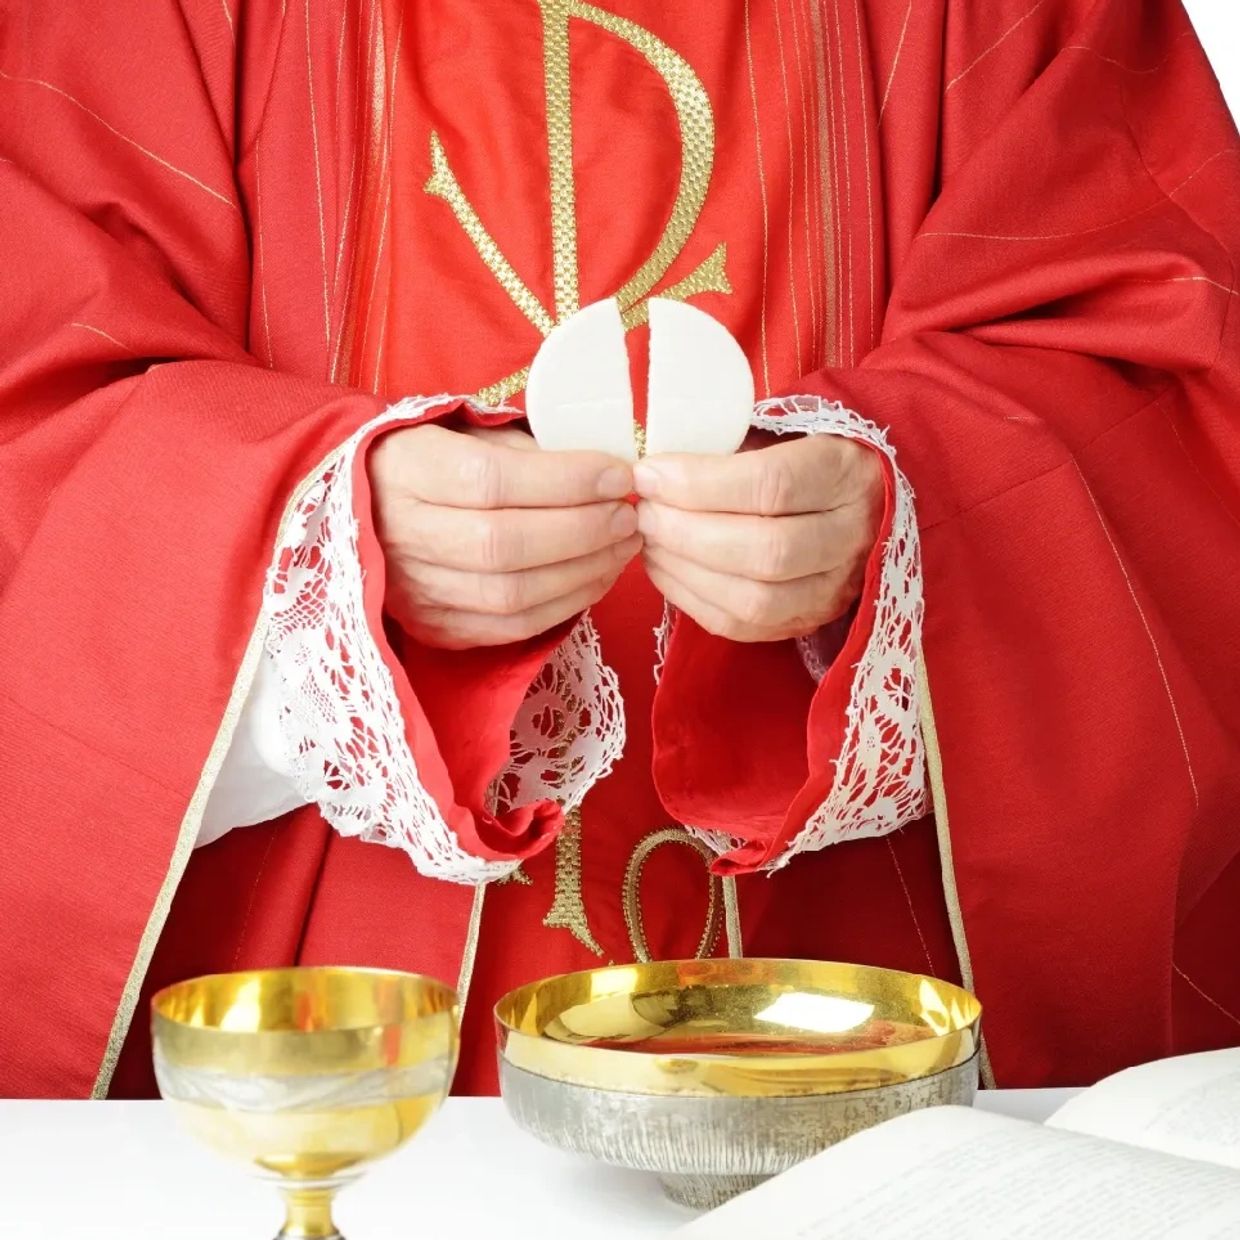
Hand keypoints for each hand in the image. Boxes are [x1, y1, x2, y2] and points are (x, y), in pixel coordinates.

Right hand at [370, 422, 638, 649]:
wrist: (370, 511)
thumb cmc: (435, 462)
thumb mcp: (468, 434)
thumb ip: (525, 452)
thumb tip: (601, 474)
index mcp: (408, 471)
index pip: (492, 481)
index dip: (565, 480)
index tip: (617, 474)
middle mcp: (403, 537)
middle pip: (504, 545)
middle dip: (583, 531)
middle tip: (628, 515)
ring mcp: (416, 592)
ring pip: (512, 595)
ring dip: (584, 572)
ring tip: (623, 545)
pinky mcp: (437, 629)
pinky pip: (512, 627)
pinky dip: (566, 604)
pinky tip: (596, 575)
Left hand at [634, 432, 882, 641]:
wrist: (847, 502)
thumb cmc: (796, 455)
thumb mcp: (774, 433)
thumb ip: (725, 449)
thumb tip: (653, 472)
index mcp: (847, 472)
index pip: (772, 485)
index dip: (699, 483)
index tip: (648, 474)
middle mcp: (853, 537)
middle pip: (765, 551)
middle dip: (686, 532)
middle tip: (643, 511)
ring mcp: (834, 589)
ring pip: (753, 599)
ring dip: (684, 570)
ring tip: (648, 537)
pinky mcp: (806, 621)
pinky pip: (740, 625)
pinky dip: (689, 597)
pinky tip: (663, 565)